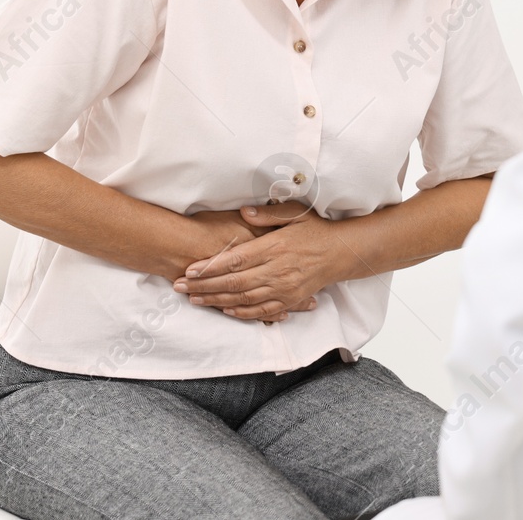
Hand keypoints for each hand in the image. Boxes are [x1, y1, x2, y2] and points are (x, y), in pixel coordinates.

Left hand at [174, 202, 349, 320]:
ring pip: (244, 299)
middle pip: (234, 282)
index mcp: (276, 247)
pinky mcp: (290, 299)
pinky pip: (262, 310)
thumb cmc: (316, 230)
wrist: (343, 252)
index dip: (211, 266)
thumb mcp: (296, 213)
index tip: (190, 269)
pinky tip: (226, 310)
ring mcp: (284, 288)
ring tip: (194, 299)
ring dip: (217, 301)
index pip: (237, 259)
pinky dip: (243, 312)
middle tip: (180, 286)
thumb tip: (243, 211)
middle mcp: (278, 270)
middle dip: (204, 286)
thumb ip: (268, 213)